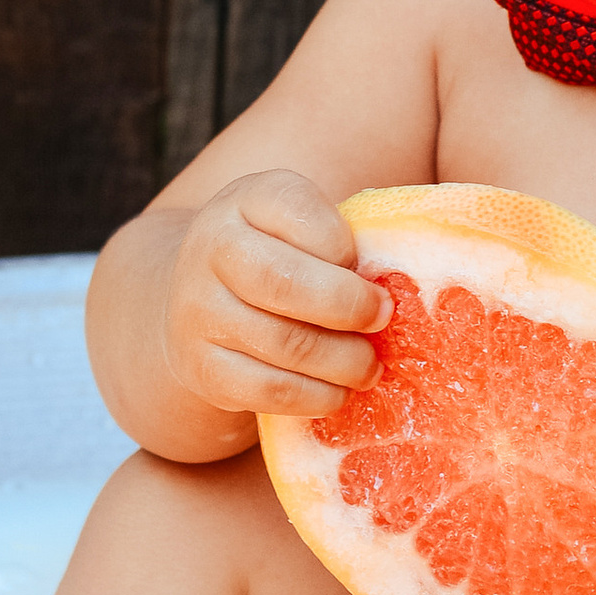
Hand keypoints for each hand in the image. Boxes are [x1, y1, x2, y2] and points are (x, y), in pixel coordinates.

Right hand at [158, 172, 389, 421]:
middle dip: (350, 308)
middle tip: (382, 321)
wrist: (200, 296)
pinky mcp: (202, 367)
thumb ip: (343, 241)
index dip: (346, 250)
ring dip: (343, 362)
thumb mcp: (304, 224)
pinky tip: (338, 391)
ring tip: (369, 366)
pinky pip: (270, 390)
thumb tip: (398, 289)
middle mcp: (212, 246)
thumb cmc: (280, 256)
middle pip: (286, 282)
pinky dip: (318, 396)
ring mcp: (197, 310)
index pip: (302, 214)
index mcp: (248, 198)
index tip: (371, 274)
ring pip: (284, 344)